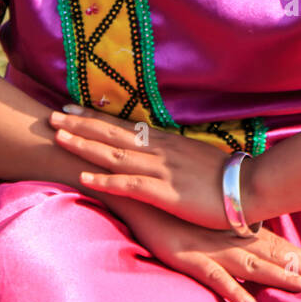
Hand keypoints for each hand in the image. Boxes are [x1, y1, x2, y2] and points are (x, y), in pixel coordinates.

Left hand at [49, 104, 233, 228]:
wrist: (249, 187)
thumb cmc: (225, 177)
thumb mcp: (193, 159)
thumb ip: (172, 156)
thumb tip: (156, 153)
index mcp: (164, 142)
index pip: (122, 126)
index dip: (94, 117)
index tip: (70, 108)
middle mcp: (158, 151)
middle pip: (112, 134)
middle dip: (80, 124)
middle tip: (51, 116)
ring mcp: (160, 170)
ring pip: (114, 155)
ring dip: (85, 145)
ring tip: (59, 137)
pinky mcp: (165, 193)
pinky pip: (129, 185)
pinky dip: (105, 181)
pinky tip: (84, 178)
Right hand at [112, 199, 300, 301]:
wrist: (141, 195)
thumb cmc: (172, 208)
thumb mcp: (204, 220)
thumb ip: (226, 230)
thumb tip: (248, 238)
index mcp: (234, 231)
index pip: (277, 247)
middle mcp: (229, 239)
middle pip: (274, 256)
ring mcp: (210, 249)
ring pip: (252, 266)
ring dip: (280, 277)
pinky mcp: (188, 258)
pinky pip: (213, 277)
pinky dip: (232, 289)